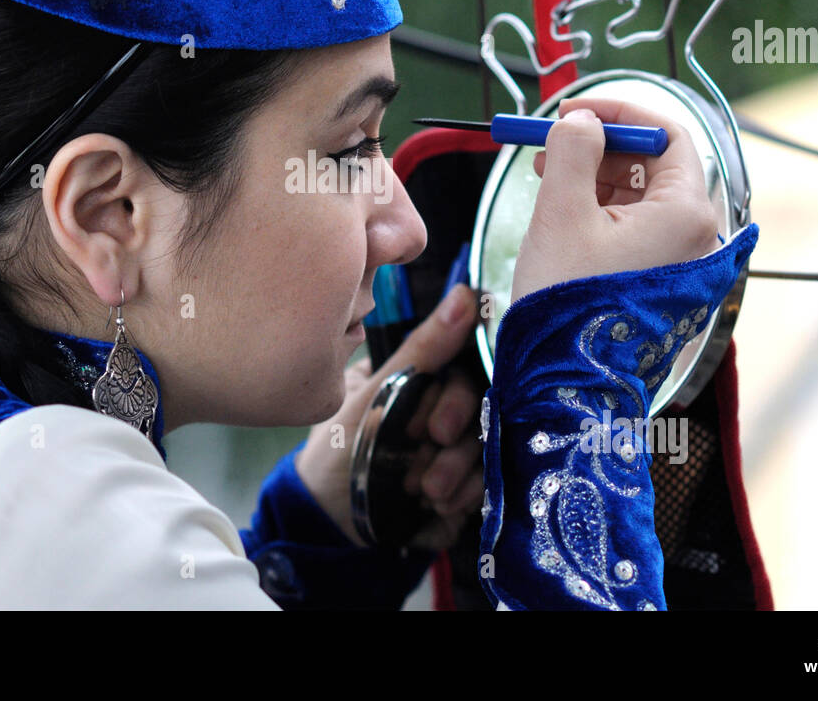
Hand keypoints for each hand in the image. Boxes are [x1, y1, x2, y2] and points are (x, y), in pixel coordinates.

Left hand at [294, 282, 483, 548]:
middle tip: (433, 439)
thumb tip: (467, 294)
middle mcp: (442, 405)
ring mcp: (456, 445)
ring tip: (425, 488)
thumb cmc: (339, 450)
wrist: (331, 523)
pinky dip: (464, 492)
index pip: (460, 361)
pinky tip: (438, 505)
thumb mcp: (374, 397)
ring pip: (485, 440)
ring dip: (457, 465)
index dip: (456, 387)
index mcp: (418, 375)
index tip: (437, 415)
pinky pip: (486, 480)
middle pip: (478, 398)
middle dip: (457, 420)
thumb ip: (423, 352)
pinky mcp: (466, 483)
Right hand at [510, 97, 721, 302]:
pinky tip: (561, 210)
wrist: (567, 381)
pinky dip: (599, 210)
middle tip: (553, 141)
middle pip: (653, 165)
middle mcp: (695, 237)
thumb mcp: (561, 211)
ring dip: (595, 176)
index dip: (619, 112)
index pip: (667, 134)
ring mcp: (679, 263)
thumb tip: (581, 120)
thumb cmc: (568, 300)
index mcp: (686, 212)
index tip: (574, 109)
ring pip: (640, 198)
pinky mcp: (658, 283)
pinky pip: (635, 230)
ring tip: (546, 175)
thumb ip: (573, 151)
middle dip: (600, 145)